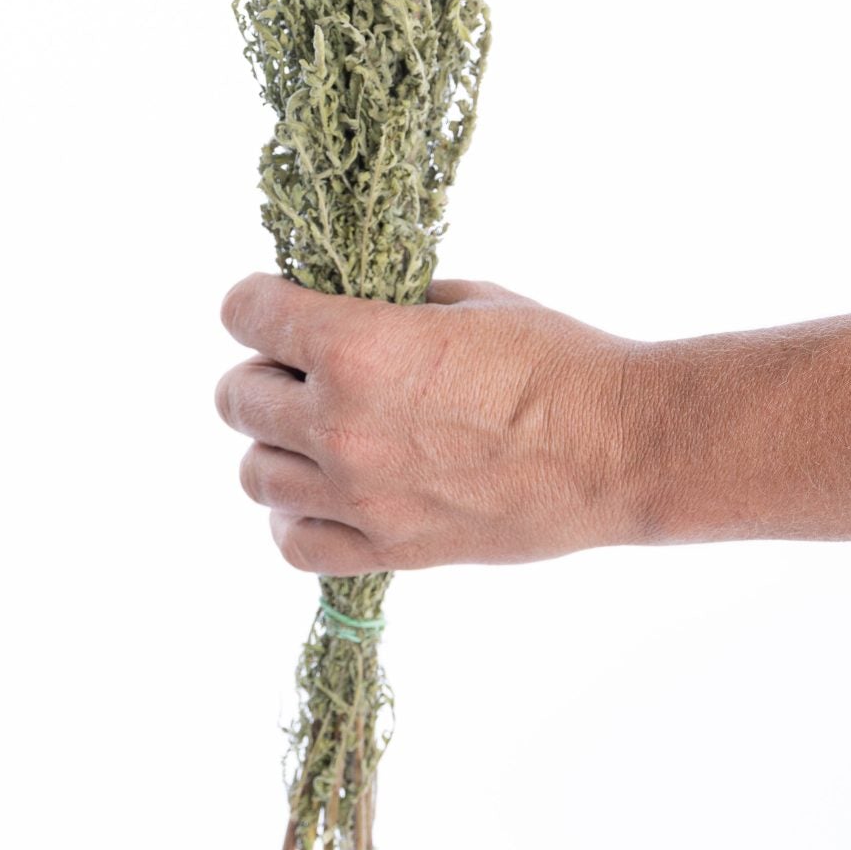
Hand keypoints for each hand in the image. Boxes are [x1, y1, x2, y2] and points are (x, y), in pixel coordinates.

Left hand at [213, 272, 650, 572]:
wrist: (615, 446)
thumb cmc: (550, 357)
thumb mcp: (462, 299)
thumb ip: (383, 307)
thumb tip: (337, 308)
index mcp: (355, 345)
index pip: (244, 311)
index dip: (256, 301)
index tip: (277, 303)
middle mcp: (339, 425)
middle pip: (235, 396)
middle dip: (263, 369)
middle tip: (303, 366)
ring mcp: (359, 497)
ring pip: (254, 473)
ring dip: (275, 443)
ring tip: (318, 431)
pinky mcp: (388, 550)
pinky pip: (293, 543)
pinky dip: (296, 515)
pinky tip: (328, 492)